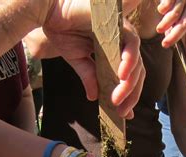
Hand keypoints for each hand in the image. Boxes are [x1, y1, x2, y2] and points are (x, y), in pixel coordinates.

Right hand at [42, 0, 144, 117]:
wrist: (49, 13)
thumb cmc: (63, 30)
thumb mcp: (77, 60)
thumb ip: (89, 77)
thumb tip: (94, 98)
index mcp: (113, 51)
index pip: (127, 76)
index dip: (129, 95)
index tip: (125, 115)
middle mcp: (120, 42)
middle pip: (136, 72)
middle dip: (130, 94)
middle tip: (121, 111)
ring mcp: (121, 32)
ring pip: (136, 61)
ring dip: (129, 82)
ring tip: (118, 98)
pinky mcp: (118, 23)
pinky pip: (131, 43)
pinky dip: (129, 60)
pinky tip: (122, 75)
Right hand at [157, 0, 185, 58]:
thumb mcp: (179, 11)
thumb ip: (175, 24)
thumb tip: (170, 39)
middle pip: (185, 24)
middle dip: (175, 37)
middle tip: (165, 45)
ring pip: (177, 14)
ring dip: (167, 24)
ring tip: (158, 30)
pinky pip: (169, 2)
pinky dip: (164, 8)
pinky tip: (160, 10)